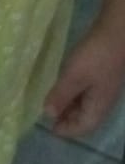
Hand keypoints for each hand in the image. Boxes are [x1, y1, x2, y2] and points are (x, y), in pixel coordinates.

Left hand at [44, 23, 124, 138]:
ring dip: (69, 105)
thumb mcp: (74, 76)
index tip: (48, 126)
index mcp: (98, 108)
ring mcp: (103, 88)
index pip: (82, 128)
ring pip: (85, 105)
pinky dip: (73, 93)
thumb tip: (47, 115)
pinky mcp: (101, 75)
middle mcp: (103, 102)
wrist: (117, 33)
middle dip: (66, 118)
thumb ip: (61, 96)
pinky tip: (63, 83)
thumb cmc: (95, 56)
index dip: (66, 130)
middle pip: (84, 118)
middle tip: (46, 112)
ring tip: (51, 99)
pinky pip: (86, 92)